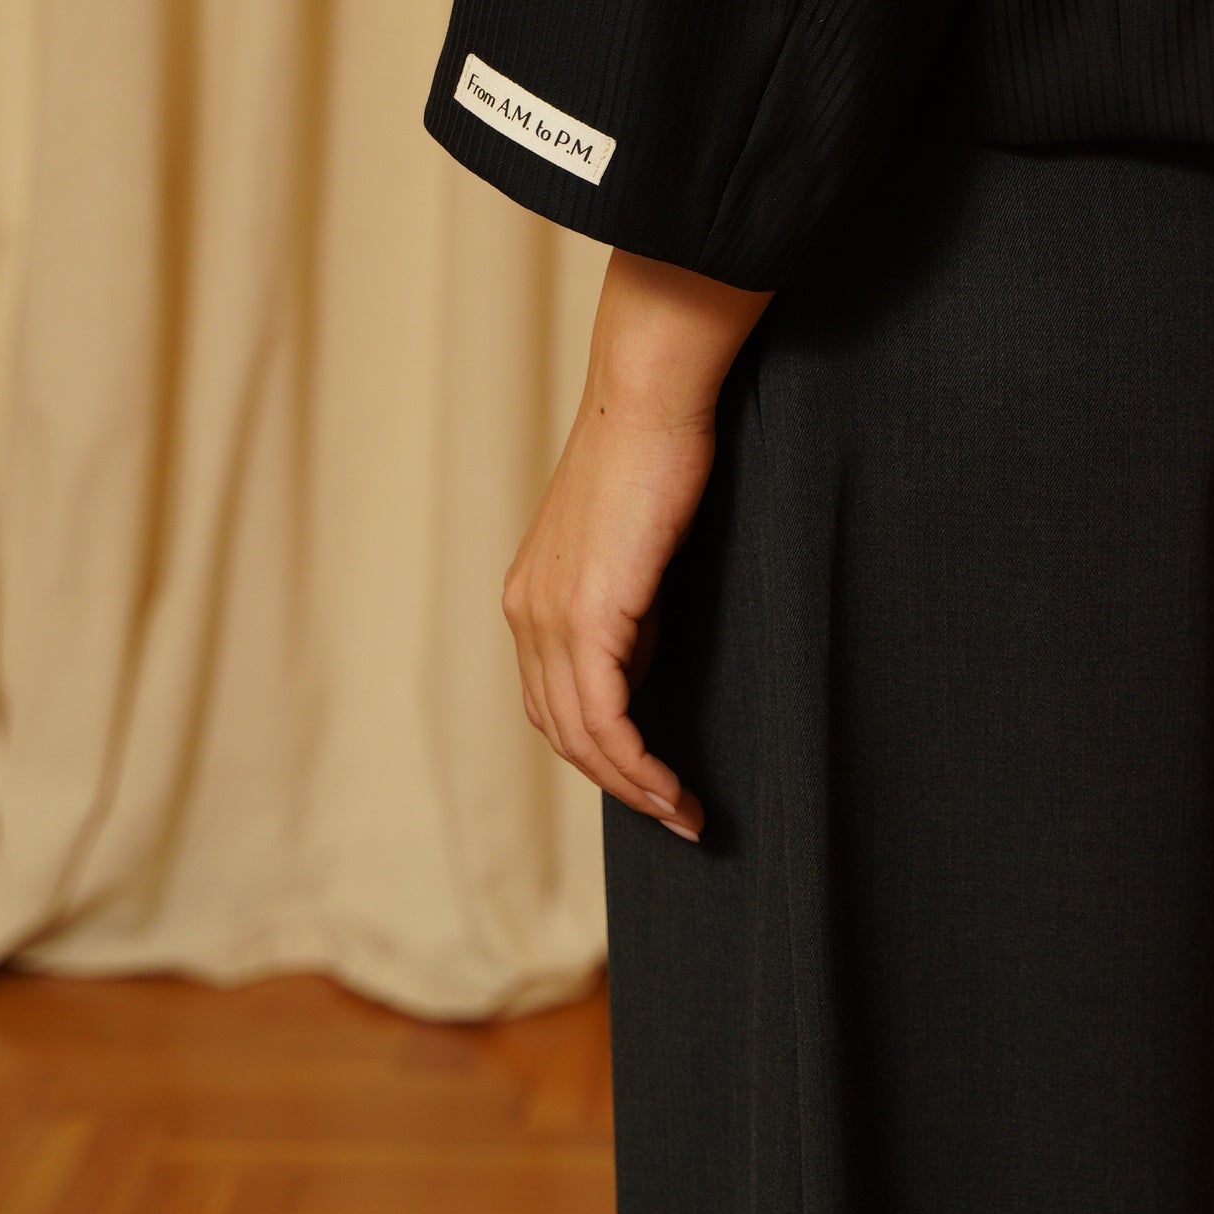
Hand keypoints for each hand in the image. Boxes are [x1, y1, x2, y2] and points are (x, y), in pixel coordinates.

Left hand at [502, 250, 771, 839]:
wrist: (649, 397)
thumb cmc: (658, 453)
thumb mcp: (636, 547)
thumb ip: (631, 606)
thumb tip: (647, 660)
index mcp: (532, 597)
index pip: (557, 702)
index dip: (604, 754)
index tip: (658, 784)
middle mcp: (527, 613)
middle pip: (563, 730)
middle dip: (621, 785)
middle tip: (680, 816)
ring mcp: (549, 617)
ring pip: (580, 735)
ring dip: (634, 786)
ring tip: (686, 814)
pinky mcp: (586, 616)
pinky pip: (604, 717)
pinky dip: (636, 763)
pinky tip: (671, 786)